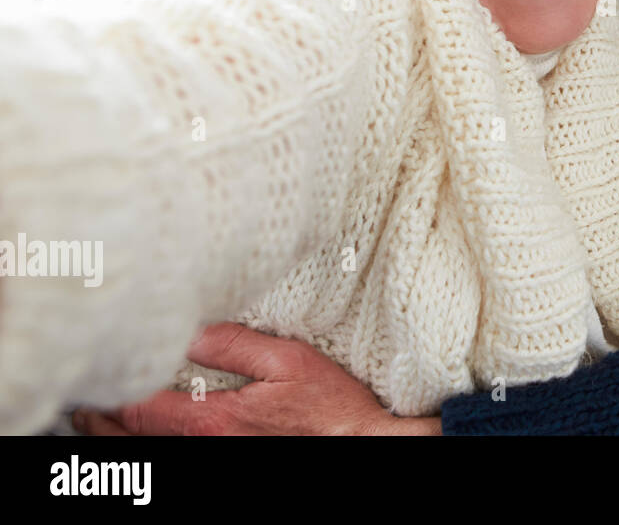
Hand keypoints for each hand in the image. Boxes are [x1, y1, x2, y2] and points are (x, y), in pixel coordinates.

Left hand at [72, 322, 440, 435]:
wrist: (358, 447)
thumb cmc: (330, 409)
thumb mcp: (289, 361)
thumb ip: (235, 345)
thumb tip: (192, 330)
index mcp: (213, 421)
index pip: (138, 409)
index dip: (109, 393)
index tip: (96, 374)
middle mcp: (203, 450)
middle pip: (130, 441)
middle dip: (101, 420)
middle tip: (84, 401)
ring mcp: (211, 463)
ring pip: (145, 456)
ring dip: (115, 438)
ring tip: (98, 419)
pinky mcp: (224, 465)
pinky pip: (168, 461)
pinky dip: (144, 448)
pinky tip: (142, 438)